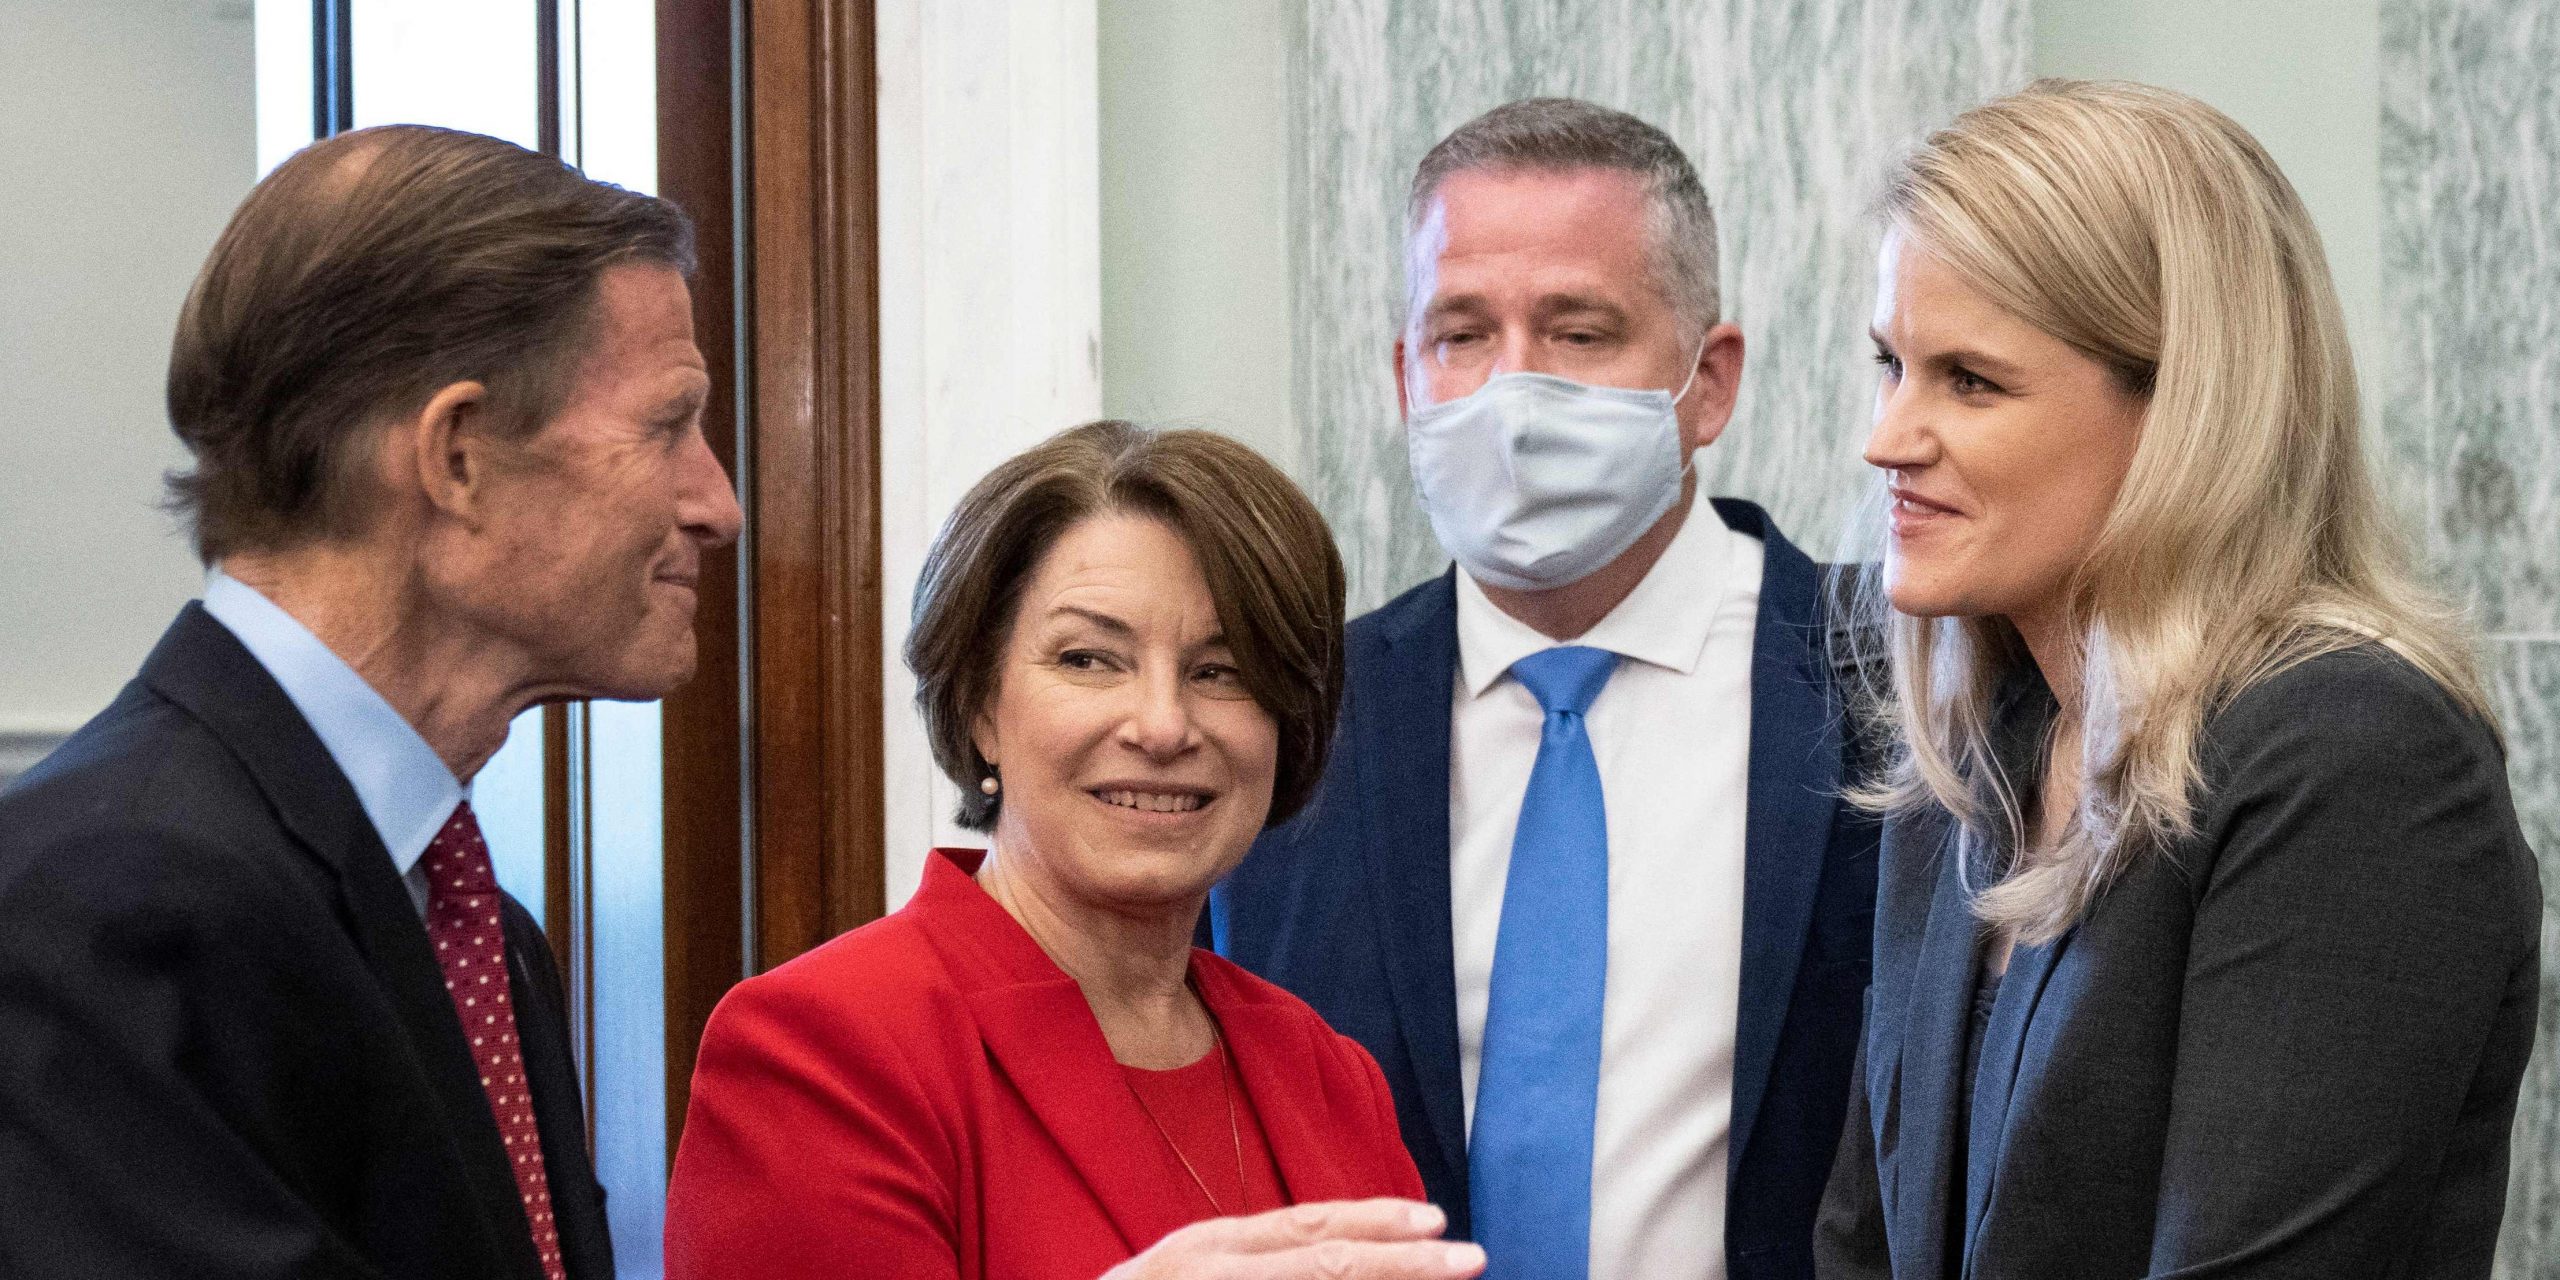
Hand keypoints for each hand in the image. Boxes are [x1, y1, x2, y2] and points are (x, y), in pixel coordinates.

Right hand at [1101, 1199, 1485, 1279]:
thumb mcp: (1189, 1270)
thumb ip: (1250, 1259)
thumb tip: (1329, 1252)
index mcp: (1211, 1246)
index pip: (1309, 1224)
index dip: (1377, 1220)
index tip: (1434, 1220)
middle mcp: (1217, 1270)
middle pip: (1329, 1263)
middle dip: (1406, 1261)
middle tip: (1472, 1258)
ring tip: (1448, 1279)